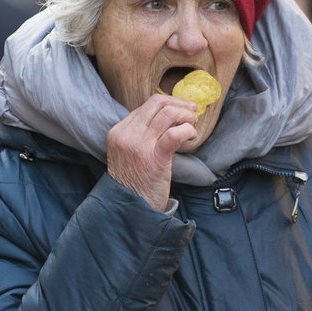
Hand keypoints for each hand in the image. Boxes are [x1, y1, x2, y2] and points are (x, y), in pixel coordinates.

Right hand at [106, 93, 197, 210]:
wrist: (131, 207)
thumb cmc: (134, 181)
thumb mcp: (128, 152)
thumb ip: (140, 135)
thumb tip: (168, 116)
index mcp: (119, 131)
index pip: (147, 105)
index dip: (169, 103)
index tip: (183, 109)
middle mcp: (127, 134)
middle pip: (157, 103)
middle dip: (180, 104)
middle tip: (192, 112)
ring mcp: (140, 145)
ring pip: (168, 113)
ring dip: (186, 116)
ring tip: (193, 125)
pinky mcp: (155, 157)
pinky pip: (175, 133)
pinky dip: (188, 130)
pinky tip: (191, 137)